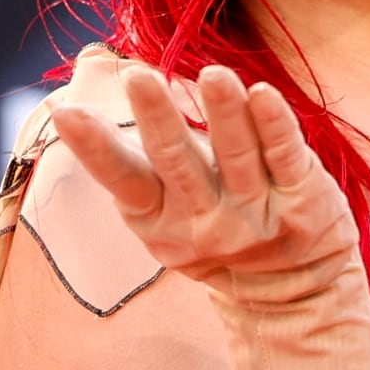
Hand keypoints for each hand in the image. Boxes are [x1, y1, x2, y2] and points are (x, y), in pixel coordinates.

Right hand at [50, 63, 360, 289]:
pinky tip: (263, 94)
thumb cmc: (211, 229)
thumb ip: (128, 160)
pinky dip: (275, 125)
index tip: (67, 113)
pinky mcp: (302, 199)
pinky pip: (286, 157)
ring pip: (237, 155)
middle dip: (158, 119)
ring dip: (224, 113)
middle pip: (178, 162)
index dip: (94, 149)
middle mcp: (205, 217)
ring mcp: (254, 211)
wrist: (292, 293)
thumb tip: (76, 90)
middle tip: (139, 78)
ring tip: (214, 75)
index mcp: (159, 217)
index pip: (123, 180)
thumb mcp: (161, 209)